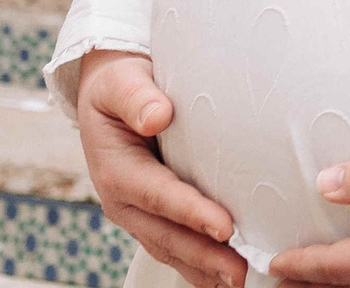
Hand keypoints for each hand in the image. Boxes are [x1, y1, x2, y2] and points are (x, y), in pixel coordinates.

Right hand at [75, 50, 244, 287]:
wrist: (109, 94)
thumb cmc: (121, 85)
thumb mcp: (122, 82)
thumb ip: (138, 98)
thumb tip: (157, 115)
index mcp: (117, 170)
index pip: (159, 195)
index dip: (191, 213)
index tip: (224, 227)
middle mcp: (124, 201)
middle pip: (167, 235)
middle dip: (204, 256)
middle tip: (240, 272)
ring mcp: (137, 214)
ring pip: (171, 248)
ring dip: (204, 268)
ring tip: (239, 281)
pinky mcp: (152, 217)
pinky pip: (175, 246)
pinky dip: (200, 264)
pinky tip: (224, 275)